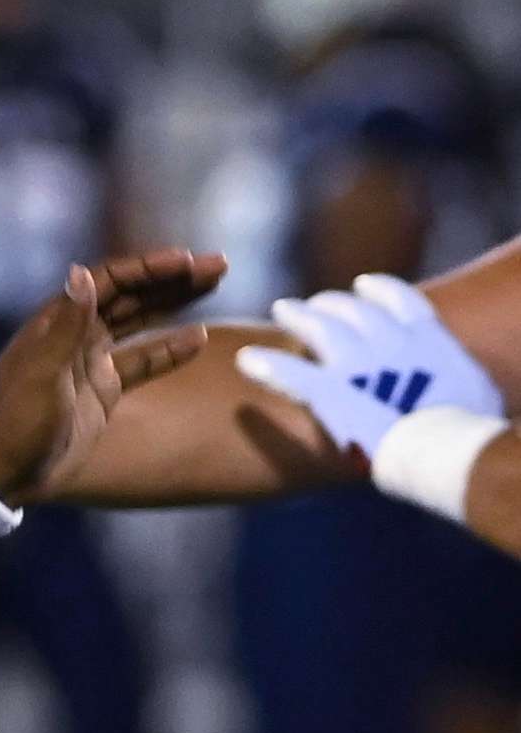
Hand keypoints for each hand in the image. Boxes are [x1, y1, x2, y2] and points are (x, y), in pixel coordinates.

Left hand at [0, 249, 225, 505]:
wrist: (7, 473)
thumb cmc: (19, 423)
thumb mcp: (41, 374)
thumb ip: (66, 326)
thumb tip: (83, 272)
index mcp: (59, 322)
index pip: (109, 282)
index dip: (147, 269)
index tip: (185, 261)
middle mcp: (77, 334)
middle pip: (131, 295)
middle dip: (172, 278)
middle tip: (217, 265)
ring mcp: (92, 361)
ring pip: (140, 321)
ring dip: (175, 302)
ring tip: (214, 283)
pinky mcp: (104, 390)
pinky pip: (143, 361)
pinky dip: (169, 350)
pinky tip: (198, 337)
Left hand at [235, 273, 505, 461]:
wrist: (445, 447)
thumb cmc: (470, 428)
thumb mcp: (482, 396)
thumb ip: (470, 387)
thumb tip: (485, 398)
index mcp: (430, 340)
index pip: (403, 302)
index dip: (381, 291)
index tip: (364, 285)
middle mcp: (392, 342)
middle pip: (357, 311)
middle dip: (334, 303)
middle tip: (315, 304)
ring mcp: (360, 363)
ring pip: (323, 328)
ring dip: (301, 316)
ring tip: (283, 309)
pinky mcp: (330, 391)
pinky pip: (290, 372)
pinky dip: (266, 364)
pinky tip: (247, 359)